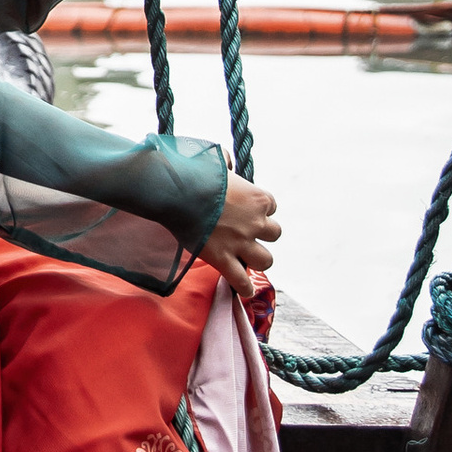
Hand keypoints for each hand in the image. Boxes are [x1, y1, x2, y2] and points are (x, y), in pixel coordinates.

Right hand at [203, 172, 279, 299]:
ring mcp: (241, 243)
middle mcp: (255, 222)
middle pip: (275, 233)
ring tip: (247, 257)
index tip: (245, 208)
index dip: (259, 208)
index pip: (271, 205)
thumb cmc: (193, 173)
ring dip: (259, 258)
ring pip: (266, 260)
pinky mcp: (223, 259)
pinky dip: (244, 288)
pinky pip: (241, 282)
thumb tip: (226, 163)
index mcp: (257, 197)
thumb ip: (226, 163)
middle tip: (246, 232)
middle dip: (262, 233)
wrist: (176, 191)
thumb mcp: (215, 162)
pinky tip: (244, 290)